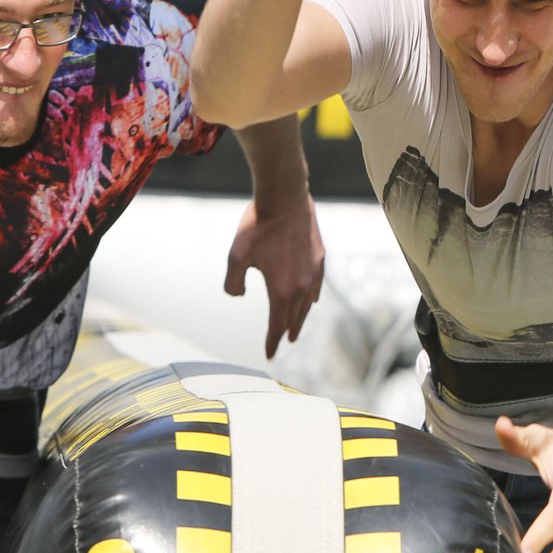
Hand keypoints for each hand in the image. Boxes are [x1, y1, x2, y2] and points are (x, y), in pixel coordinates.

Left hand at [224, 195, 325, 357]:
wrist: (286, 198)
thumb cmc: (258, 226)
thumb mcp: (235, 255)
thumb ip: (233, 282)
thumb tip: (238, 295)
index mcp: (281, 289)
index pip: (277, 325)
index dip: (272, 342)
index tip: (269, 355)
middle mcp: (301, 286)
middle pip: (294, 319)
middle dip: (287, 334)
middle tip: (283, 345)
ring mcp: (313, 272)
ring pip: (307, 305)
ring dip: (300, 319)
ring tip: (296, 329)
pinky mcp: (319, 259)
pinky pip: (316, 287)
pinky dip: (311, 299)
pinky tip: (310, 300)